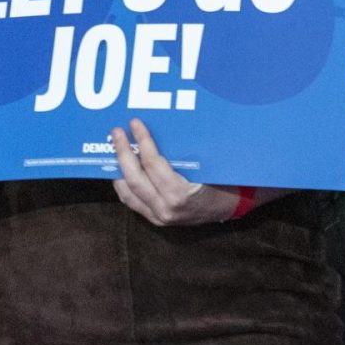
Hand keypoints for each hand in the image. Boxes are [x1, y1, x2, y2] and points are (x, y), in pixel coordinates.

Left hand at [110, 119, 237, 226]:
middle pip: (134, 179)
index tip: (135, 124)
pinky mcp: (155, 220)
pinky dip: (124, 184)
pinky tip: (121, 170)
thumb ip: (182, 153)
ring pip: (128, 193)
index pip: (153, 164)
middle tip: (117, 133)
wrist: (230, 207)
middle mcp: (165, 209)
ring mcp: (159, 217)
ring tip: (115, 149)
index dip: (142, 141)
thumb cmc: (221, 182)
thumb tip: (160, 127)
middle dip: (123, 153)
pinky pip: (132, 202)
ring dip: (119, 170)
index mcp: (180, 194)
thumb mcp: (205, 165)